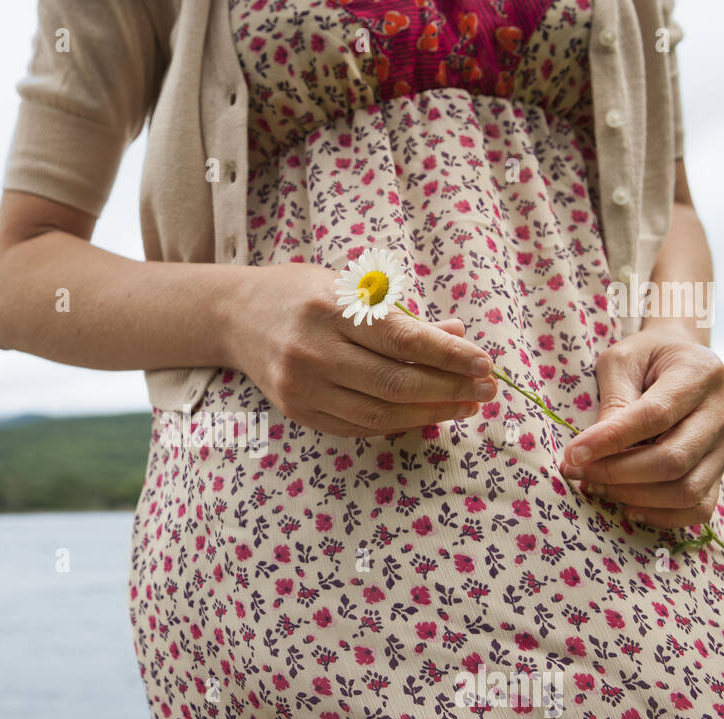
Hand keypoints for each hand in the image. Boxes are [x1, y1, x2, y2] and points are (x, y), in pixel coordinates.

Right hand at [225, 263, 496, 435]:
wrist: (236, 317)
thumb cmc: (303, 293)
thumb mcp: (351, 286)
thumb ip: (401, 315)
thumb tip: (457, 337)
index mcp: (329, 308)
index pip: (401, 340)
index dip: (448, 356)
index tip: (485, 363)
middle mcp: (312, 351)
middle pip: (395, 384)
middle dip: (450, 390)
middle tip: (487, 391)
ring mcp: (302, 387)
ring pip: (380, 415)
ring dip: (431, 414)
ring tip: (465, 407)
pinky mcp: (298, 412)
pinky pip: (359, 427)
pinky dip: (399, 424)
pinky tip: (425, 415)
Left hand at [559, 329, 723, 528]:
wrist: (679, 359)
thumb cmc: (644, 357)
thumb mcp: (621, 360)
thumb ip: (613, 400)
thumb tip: (592, 451)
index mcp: (701, 372)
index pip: (655, 415)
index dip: (611, 440)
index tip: (572, 454)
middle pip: (673, 460)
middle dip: (616, 474)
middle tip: (575, 472)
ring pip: (687, 490)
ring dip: (634, 497)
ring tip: (594, 487)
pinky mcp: (722, 468)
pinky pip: (700, 508)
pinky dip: (662, 516)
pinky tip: (627, 507)